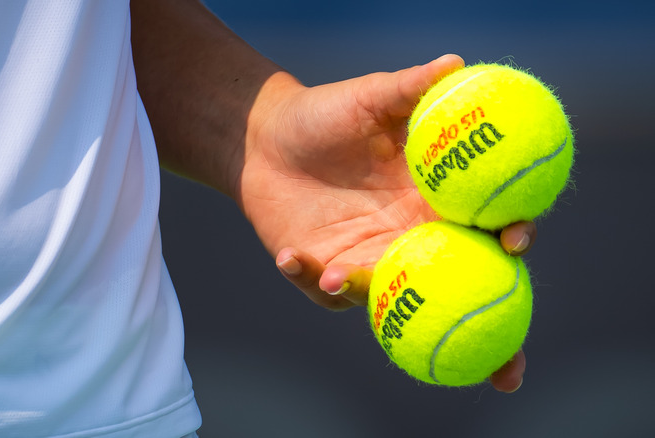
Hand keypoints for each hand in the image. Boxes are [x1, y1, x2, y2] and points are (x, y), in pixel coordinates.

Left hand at [238, 54, 532, 391]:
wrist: (267, 139)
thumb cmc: (327, 115)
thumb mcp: (370, 97)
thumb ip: (410, 87)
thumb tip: (456, 61)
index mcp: (436, 202)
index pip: (489, 228)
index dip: (512, 238)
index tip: (516, 240)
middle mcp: (412, 239)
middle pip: (463, 291)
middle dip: (491, 335)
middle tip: (507, 372)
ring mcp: (371, 262)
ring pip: (392, 300)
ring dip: (370, 296)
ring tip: (339, 275)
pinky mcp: (328, 274)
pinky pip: (326, 290)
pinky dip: (311, 279)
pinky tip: (291, 255)